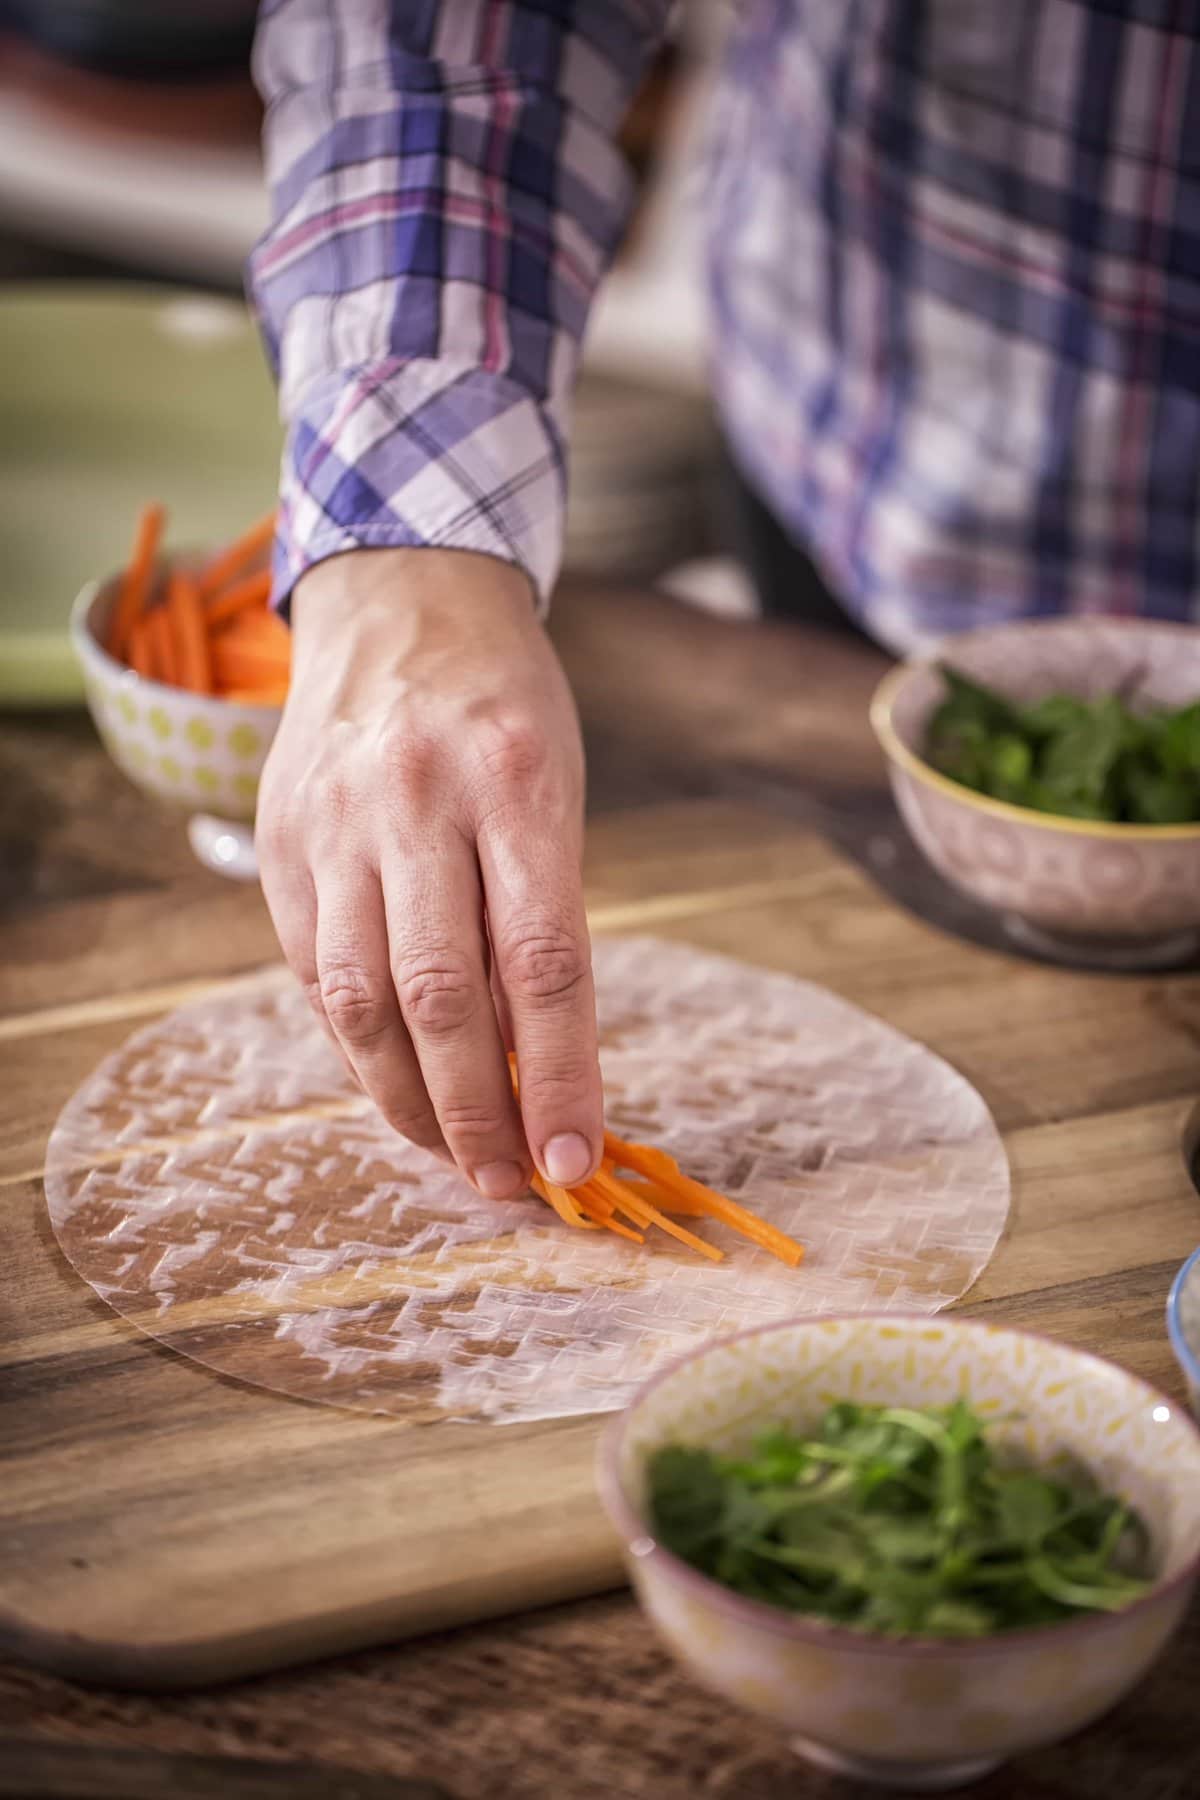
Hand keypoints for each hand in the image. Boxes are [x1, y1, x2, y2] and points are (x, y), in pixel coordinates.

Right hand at [256, 548, 601, 1200]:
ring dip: (407, 1101)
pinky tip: (394, 1081)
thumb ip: (542, 918)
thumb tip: (539, 1071)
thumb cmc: (505, 711)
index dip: (563, 1076)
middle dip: (478, 1114)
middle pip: (443, 996)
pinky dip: (357, 1046)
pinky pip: (316, 972)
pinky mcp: (279, 841)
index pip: (544, 962)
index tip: (578, 1161)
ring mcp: (335, 821)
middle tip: (511, 1182)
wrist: (400, 605)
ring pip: (361, 1001)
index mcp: (516, 782)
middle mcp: (417, 801)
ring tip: (452, 1154)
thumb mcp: (557, 791)